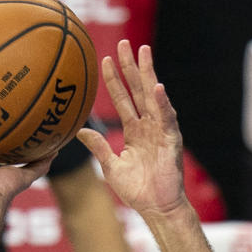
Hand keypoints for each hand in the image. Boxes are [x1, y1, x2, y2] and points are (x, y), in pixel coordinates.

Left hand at [77, 42, 185, 218]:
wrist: (156, 208)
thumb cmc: (137, 191)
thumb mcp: (111, 167)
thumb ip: (99, 147)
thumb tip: (81, 130)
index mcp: (134, 131)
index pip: (123, 99)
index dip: (114, 80)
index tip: (105, 60)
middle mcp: (148, 126)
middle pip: (138, 89)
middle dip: (131, 66)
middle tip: (124, 43)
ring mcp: (160, 130)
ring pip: (153, 96)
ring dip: (148, 73)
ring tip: (143, 52)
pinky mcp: (171, 140)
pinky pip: (167, 118)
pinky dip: (163, 103)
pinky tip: (158, 87)